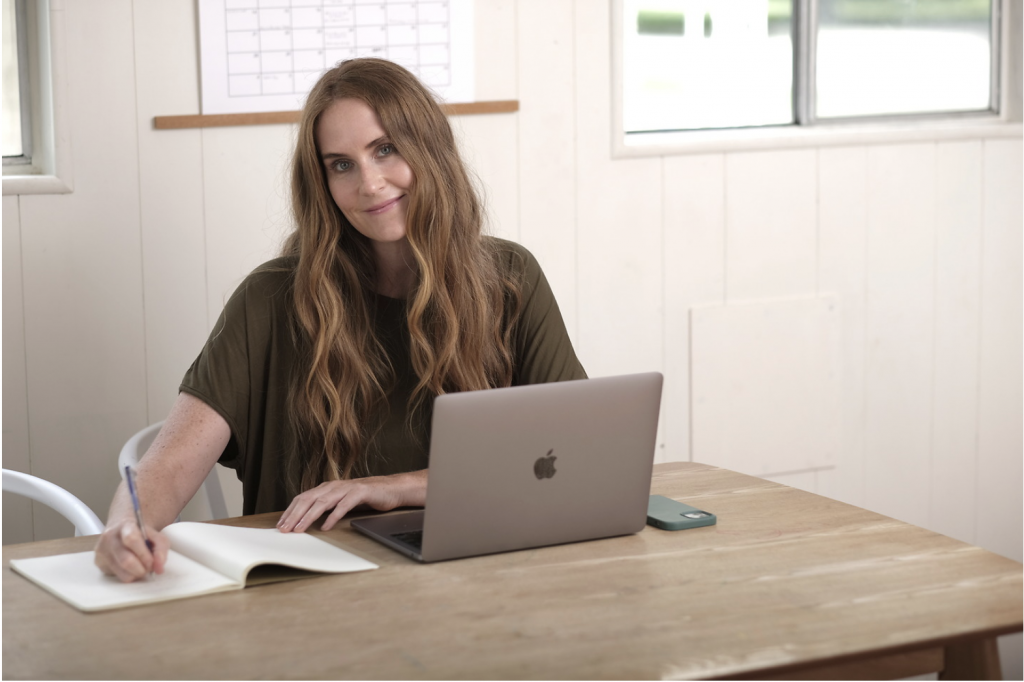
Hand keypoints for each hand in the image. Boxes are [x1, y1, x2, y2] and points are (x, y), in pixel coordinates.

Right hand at [94, 519, 169, 582]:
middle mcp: (109, 538)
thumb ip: (161, 549)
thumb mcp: (155, 535)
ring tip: (141, 567)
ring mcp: (102, 551)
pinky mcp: (99, 563)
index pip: (132, 539)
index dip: (144, 554)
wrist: (122, 529)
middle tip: (149, 567)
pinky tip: (130, 567)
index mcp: (125, 526)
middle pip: (126, 560)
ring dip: (136, 574)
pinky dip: (128, 575)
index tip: (152, 561)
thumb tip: (159, 569)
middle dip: (142, 568)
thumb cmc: (141, 534)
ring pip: (122, 572)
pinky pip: (116, 577)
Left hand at [277, 470, 426, 532]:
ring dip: (309, 517)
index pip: (302, 498)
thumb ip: (325, 508)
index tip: (280, 526)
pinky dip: (333, 516)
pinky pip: (343, 505)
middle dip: (294, 515)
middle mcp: (333, 486)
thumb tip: (306, 521)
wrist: (390, 488)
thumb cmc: (365, 497)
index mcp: (326, 488)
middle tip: (284, 530)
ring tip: (300, 529)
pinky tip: (326, 526)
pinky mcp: (359, 493)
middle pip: (308, 499)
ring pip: (322, 502)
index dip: (290, 512)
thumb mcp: (340, 501)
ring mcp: (346, 488)